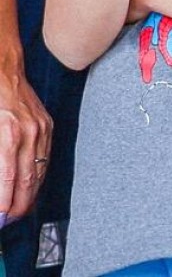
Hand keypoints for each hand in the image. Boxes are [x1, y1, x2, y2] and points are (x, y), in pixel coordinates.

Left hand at [0, 54, 51, 224]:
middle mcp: (28, 133)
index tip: (0, 218)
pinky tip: (30, 187)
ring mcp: (41, 129)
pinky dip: (38, 176)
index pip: (8, 179)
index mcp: (8, 133)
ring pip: (38, 171)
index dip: (4, 203)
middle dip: (17, 206)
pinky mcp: (47, 126)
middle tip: (7, 221)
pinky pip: (45, 158)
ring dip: (29, 195)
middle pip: (27, 180)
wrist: (3, 71)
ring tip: (18, 211)